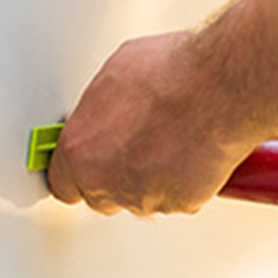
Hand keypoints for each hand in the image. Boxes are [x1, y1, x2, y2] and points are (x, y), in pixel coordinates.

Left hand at [47, 33, 264, 214]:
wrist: (216, 89)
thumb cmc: (169, 75)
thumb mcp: (114, 76)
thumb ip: (102, 108)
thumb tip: (110, 107)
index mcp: (79, 150)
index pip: (61, 181)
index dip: (76, 172)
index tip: (84, 166)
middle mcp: (106, 181)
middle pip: (100, 194)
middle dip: (115, 174)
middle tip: (135, 146)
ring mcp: (143, 196)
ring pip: (141, 196)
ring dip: (152, 176)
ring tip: (171, 140)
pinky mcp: (180, 203)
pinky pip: (178, 197)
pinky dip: (185, 181)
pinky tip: (192, 150)